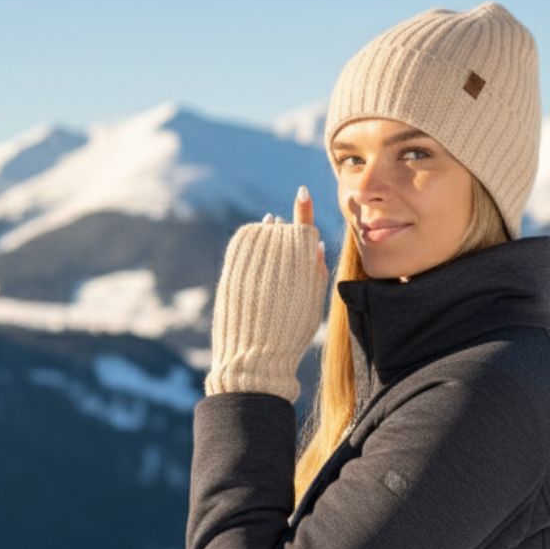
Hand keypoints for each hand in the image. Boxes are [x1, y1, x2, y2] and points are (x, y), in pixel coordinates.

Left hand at [204, 185, 329, 402]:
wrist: (254, 356)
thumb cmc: (290, 332)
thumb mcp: (313, 302)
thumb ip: (316, 270)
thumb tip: (316, 243)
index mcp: (302, 261)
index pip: (304, 228)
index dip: (303, 210)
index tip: (301, 192)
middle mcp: (277, 254)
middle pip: (283, 232)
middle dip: (285, 235)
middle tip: (285, 247)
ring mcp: (252, 259)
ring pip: (263, 235)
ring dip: (267, 236)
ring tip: (270, 246)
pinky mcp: (233, 265)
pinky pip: (244, 243)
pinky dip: (250, 242)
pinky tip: (255, 250)